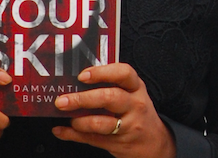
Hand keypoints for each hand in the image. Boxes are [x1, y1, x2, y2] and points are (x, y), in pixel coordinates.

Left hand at [52, 63, 175, 157]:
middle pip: (109, 98)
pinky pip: (93, 139)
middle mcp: (134, 105)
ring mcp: (128, 126)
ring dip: (79, 120)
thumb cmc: (136, 110)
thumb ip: (111, 83)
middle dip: (83, 99)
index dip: (102, 73)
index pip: (123, 73)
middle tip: (62, 100)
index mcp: (136, 87)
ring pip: (101, 123)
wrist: (156, 144)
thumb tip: (77, 77)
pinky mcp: (119, 143)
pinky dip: (74, 135)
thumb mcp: (132, 92)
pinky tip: (61, 130)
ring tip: (67, 116)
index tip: (82, 75)